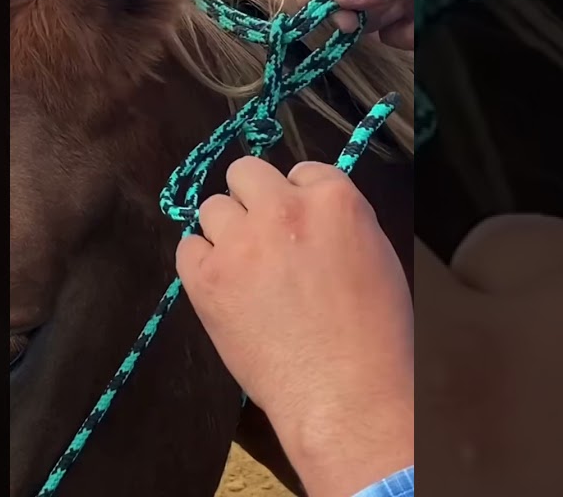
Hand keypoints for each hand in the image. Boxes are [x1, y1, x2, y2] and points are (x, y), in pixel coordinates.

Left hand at [176, 157, 412, 496]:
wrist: (345, 392)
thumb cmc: (374, 335)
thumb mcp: (375, 255)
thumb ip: (337, 221)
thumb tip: (308, 210)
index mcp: (334, 199)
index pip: (300, 170)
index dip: (297, 197)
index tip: (297, 225)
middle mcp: (282, 208)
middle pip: (245, 172)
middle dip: (253, 200)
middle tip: (263, 237)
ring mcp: (240, 241)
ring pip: (212, 207)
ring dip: (226, 231)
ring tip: (244, 270)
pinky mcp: (206, 277)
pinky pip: (187, 248)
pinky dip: (202, 264)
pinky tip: (224, 288)